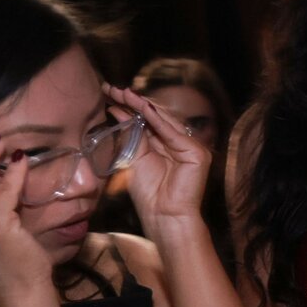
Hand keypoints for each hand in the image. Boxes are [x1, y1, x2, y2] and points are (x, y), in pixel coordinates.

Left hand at [104, 85, 209, 227]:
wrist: (164, 217)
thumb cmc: (149, 194)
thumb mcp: (134, 158)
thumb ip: (130, 134)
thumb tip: (117, 109)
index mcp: (166, 144)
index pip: (147, 119)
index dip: (129, 106)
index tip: (109, 94)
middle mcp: (180, 143)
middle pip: (156, 116)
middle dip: (133, 101)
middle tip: (112, 89)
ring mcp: (191, 147)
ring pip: (164, 120)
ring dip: (142, 105)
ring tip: (123, 93)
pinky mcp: (197, 154)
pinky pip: (173, 133)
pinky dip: (157, 119)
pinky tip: (141, 107)